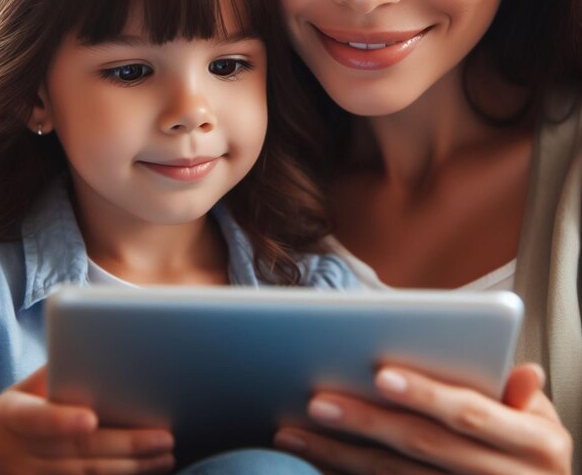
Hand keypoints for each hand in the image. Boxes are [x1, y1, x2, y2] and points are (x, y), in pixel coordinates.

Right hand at [0, 366, 174, 474]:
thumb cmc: (10, 417)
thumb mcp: (20, 391)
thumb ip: (53, 374)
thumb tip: (93, 347)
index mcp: (14, 418)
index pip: (38, 420)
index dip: (63, 421)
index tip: (91, 419)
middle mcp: (24, 453)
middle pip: (78, 451)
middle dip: (126, 445)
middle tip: (165, 437)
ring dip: (132, 468)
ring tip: (167, 456)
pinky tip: (148, 473)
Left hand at [274, 363, 572, 473]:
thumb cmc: (533, 447)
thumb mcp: (541, 421)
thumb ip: (522, 396)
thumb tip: (526, 371)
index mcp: (534, 444)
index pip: (469, 414)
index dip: (427, 394)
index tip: (380, 374)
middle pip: (421, 447)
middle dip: (365, 422)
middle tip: (316, 401)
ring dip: (339, 456)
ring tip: (293, 433)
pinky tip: (314, 463)